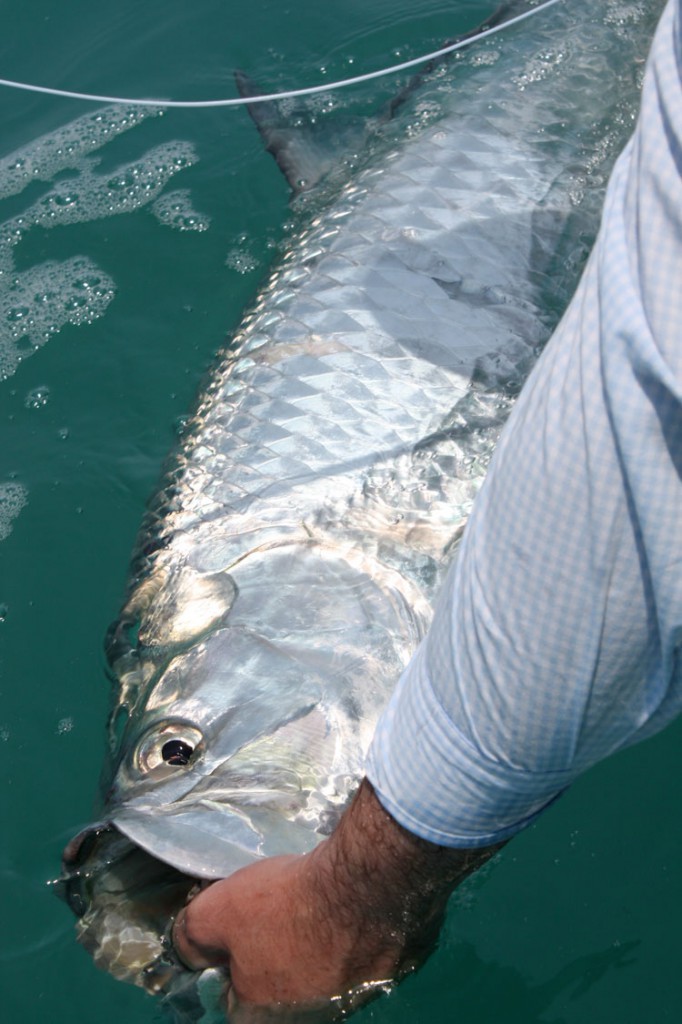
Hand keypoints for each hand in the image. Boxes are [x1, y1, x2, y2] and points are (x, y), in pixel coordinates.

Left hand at [172, 780, 499, 1019]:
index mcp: (267, 1016)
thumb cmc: (288, 902)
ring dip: (317, 947)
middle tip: (277, 914)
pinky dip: (354, 934)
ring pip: (324, 974)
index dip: (227, 965)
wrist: (367, 880)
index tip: (236, 934)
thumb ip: (192, 935)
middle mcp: (314, 1018)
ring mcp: (357, 997)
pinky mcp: (390, 970)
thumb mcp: (216, 911)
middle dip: (275, 955)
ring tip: (314, 904)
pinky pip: (363, 956)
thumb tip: (186, 947)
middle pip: (281, 989)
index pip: (233, 1002)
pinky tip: (349, 904)